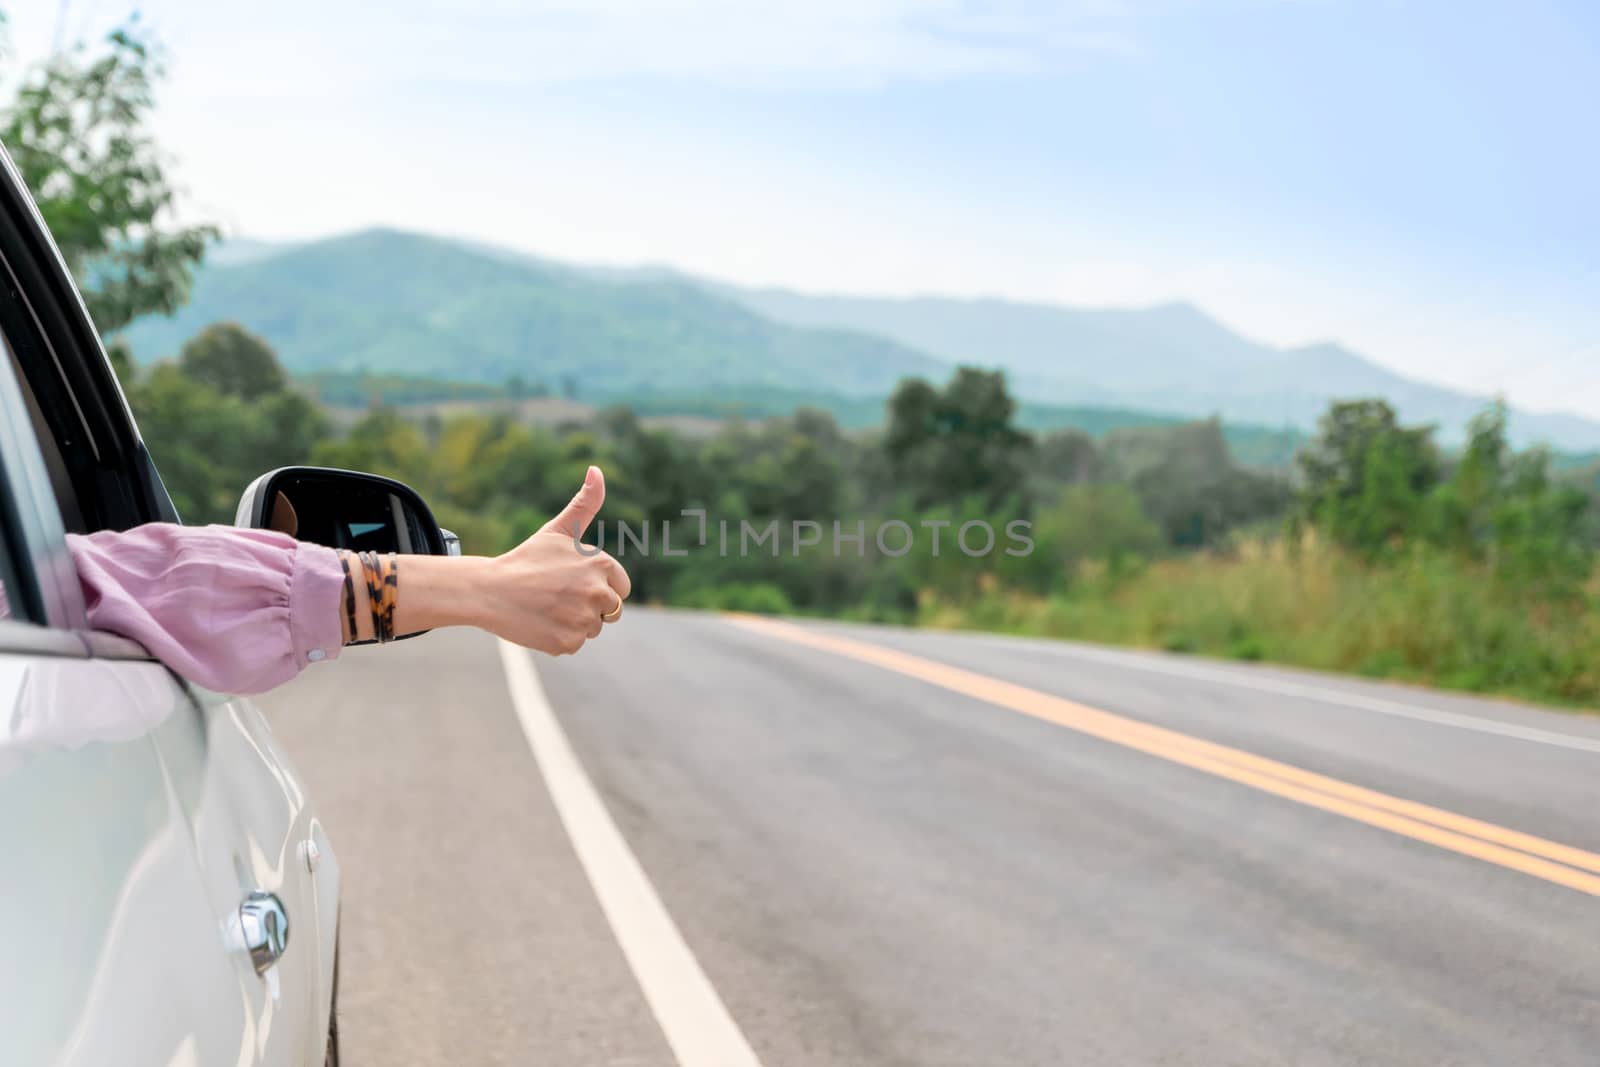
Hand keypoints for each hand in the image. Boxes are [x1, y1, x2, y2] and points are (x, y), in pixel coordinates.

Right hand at [480, 465, 631, 655]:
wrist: (489, 590)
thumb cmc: (526, 559)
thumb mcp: (558, 530)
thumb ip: (585, 503)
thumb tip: (597, 469)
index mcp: (602, 565)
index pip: (621, 588)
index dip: (598, 586)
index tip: (572, 582)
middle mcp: (598, 593)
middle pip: (610, 611)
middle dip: (588, 606)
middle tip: (557, 596)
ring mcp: (584, 620)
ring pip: (592, 629)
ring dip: (574, 623)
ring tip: (547, 607)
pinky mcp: (569, 642)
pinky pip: (574, 644)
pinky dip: (559, 638)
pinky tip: (540, 623)